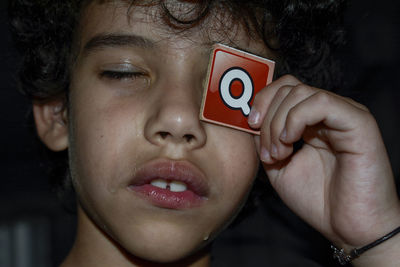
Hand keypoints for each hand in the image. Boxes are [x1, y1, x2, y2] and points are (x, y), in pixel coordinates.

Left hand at [248, 75, 399, 250]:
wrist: (349, 228)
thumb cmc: (318, 200)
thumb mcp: (278, 167)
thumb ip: (264, 141)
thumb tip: (250, 119)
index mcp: (311, 121)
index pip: (284, 89)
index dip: (262, 102)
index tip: (250, 126)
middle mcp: (328, 113)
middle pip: (288, 87)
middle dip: (267, 117)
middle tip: (268, 153)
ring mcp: (344, 114)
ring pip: (300, 92)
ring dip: (278, 123)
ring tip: (279, 154)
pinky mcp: (358, 122)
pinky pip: (320, 102)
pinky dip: (295, 120)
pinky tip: (290, 143)